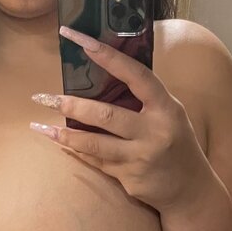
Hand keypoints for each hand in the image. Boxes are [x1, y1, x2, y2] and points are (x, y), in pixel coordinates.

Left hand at [30, 25, 214, 213]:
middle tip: (44, 98)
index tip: (79, 39)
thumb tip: (106, 70)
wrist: (191, 191)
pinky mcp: (130, 179)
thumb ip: (145, 97)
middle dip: (71, 106)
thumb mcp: (171, 114)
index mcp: (166, 108)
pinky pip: (97, 162)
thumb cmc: (177, 143)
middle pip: (106, 116)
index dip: (107, 55)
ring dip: (64, 135)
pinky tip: (59, 143)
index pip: (135, 75)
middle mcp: (154, 132)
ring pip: (95, 144)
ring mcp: (140, 158)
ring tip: (40, 127)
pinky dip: (77, 151)